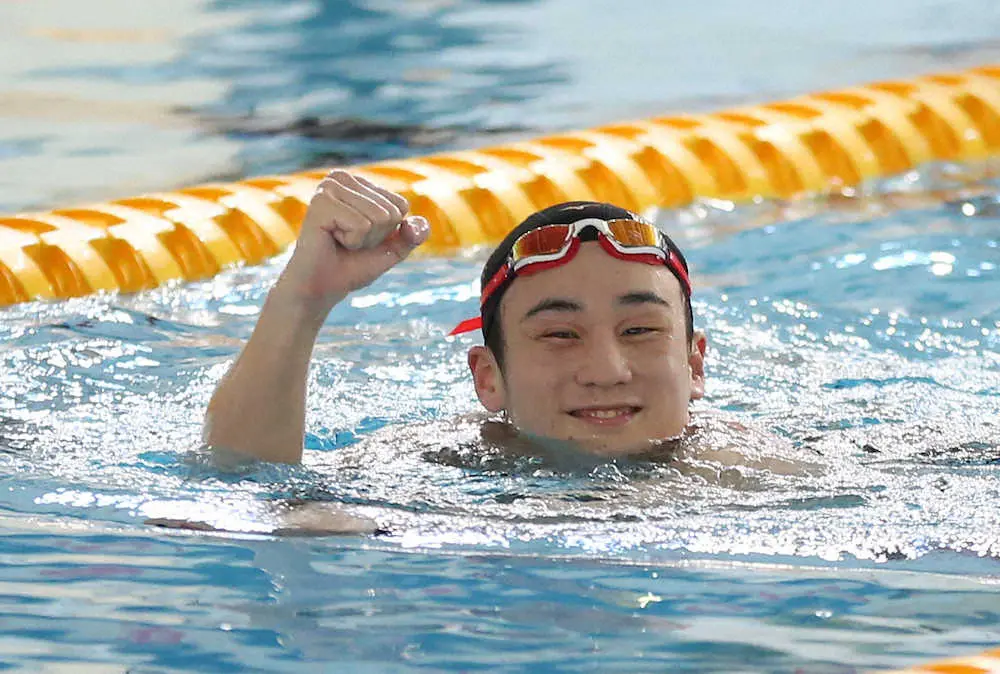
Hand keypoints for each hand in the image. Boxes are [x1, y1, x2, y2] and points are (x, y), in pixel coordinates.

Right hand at [276, 169, 429, 308]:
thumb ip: (413, 234)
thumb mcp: (392, 249)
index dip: (387, 232)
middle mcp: (341, 178)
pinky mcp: (321, 202)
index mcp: (358, 183)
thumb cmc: (352, 265)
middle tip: (349, 243)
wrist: (321, 287)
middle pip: (390, 211)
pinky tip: (332, 240)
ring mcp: (329, 187)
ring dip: (364, 239)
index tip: (362, 238)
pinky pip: (362, 225)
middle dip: (375, 236)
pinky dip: (352, 241)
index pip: (400, 205)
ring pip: (379, 217)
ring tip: (340, 241)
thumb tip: (416, 224)